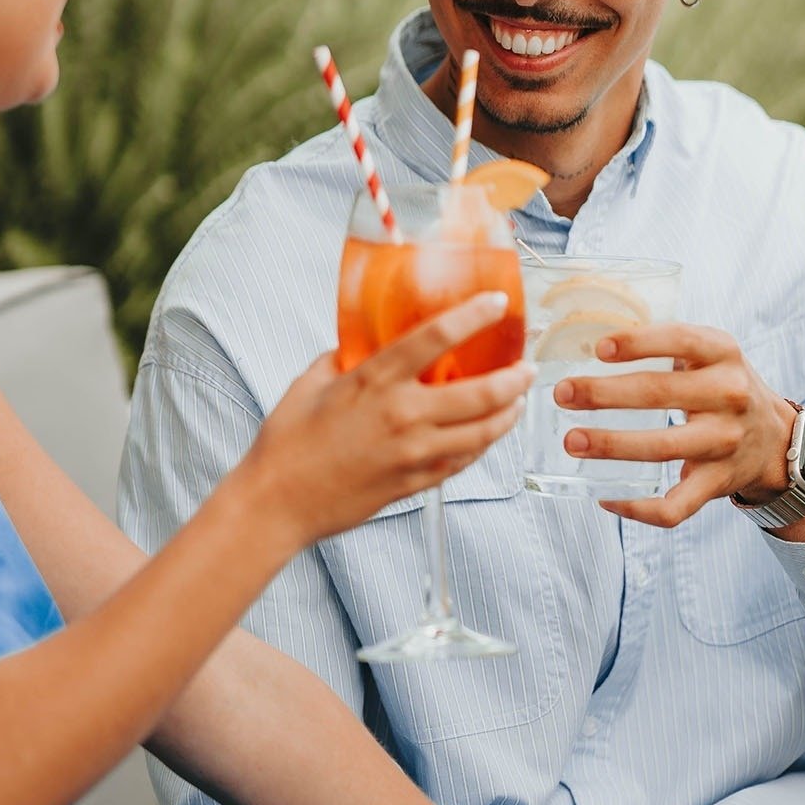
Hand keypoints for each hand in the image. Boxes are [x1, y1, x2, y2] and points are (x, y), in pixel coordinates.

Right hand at [247, 292, 533, 547]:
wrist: (278, 502)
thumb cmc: (288, 441)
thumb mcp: (312, 380)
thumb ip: (347, 357)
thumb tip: (367, 340)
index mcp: (374, 380)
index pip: (436, 337)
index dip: (474, 315)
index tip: (497, 302)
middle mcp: (402, 415)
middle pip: (480, 392)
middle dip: (514, 377)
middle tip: (527, 366)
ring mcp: (413, 453)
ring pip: (483, 432)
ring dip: (508, 413)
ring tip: (518, 400)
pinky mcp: (416, 483)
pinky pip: (463, 461)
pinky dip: (482, 444)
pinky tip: (487, 433)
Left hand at [553, 322, 796, 526]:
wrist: (775, 439)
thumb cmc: (721, 384)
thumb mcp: (708, 350)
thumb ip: (663, 341)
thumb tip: (588, 333)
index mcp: (722, 353)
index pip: (681, 340)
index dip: (639, 343)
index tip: (599, 348)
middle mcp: (729, 396)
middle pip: (659, 393)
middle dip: (604, 394)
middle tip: (562, 393)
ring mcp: (724, 443)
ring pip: (662, 448)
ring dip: (612, 445)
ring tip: (572, 440)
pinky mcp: (717, 483)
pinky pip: (676, 506)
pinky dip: (639, 510)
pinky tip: (606, 500)